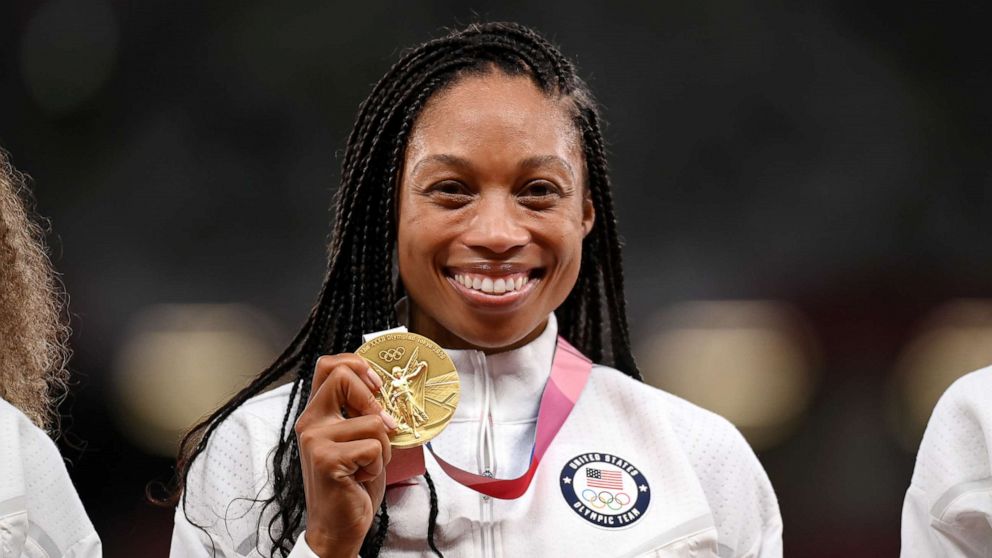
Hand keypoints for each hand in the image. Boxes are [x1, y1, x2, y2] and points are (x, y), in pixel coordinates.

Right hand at [294, 353, 396, 557]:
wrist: (338, 526)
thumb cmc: (351, 484)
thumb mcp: (357, 440)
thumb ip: (361, 413)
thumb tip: (383, 390)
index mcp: (316, 414)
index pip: (328, 366)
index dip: (356, 364)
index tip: (376, 383)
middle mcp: (311, 423)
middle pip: (343, 377)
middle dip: (373, 399)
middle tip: (384, 425)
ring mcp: (316, 441)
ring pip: (372, 421)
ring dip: (383, 447)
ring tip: (368, 465)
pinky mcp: (327, 460)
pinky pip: (374, 447)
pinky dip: (378, 464)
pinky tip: (362, 477)